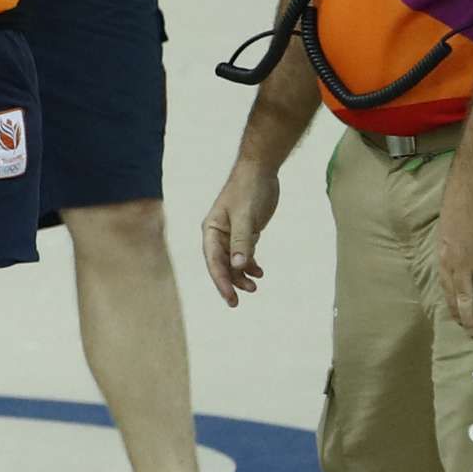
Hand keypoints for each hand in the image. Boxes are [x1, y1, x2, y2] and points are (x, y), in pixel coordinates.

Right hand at [201, 163, 281, 306]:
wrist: (260, 169)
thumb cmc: (250, 189)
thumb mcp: (246, 215)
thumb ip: (242, 241)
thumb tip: (238, 266)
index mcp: (211, 231)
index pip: (214, 262)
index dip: (221, 282)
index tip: (231, 299)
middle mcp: (218, 235)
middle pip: (221, 266)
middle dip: (230, 284)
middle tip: (239, 302)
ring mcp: (230, 234)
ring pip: (233, 262)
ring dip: (242, 275)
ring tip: (255, 287)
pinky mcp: (244, 232)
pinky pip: (244, 254)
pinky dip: (250, 264)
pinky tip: (260, 272)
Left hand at [436, 179, 472, 336]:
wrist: (470, 191)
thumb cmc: (456, 211)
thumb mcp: (444, 238)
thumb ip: (449, 256)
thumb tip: (451, 270)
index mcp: (444, 260)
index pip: (447, 291)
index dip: (453, 308)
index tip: (458, 322)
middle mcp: (459, 262)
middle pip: (465, 296)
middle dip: (470, 317)